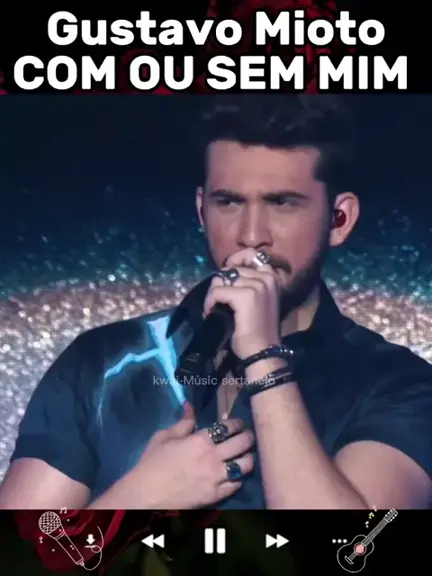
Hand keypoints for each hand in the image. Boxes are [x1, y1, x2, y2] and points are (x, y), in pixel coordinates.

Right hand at [133, 402, 254, 508]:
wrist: (145, 497)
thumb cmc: (151, 464)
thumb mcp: (163, 437)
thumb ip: (182, 423)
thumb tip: (190, 406)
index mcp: (200, 440)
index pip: (228, 427)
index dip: (237, 423)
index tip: (239, 423)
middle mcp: (213, 457)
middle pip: (242, 443)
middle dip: (248, 437)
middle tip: (248, 436)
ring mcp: (216, 477)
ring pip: (245, 465)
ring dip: (248, 458)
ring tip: (247, 456)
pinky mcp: (216, 496)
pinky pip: (236, 485)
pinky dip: (239, 479)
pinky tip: (236, 475)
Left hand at [203, 248, 281, 358]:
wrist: (262, 352)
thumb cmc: (257, 330)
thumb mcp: (257, 301)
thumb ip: (247, 284)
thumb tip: (223, 274)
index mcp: (273, 277)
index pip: (250, 254)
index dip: (234, 261)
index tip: (225, 277)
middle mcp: (268, 277)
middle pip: (231, 269)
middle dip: (220, 284)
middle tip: (217, 303)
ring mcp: (258, 285)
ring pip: (222, 279)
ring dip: (214, 294)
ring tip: (215, 309)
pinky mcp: (246, 295)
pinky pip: (218, 291)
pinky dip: (210, 302)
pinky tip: (212, 313)